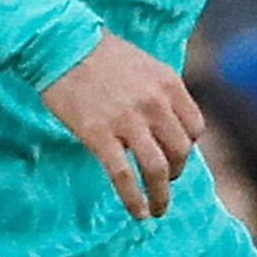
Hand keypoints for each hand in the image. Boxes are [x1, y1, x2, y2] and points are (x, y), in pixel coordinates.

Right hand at [43, 32, 202, 220]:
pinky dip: (134, 200)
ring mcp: (127, 121)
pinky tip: (138, 212)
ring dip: (161, 196)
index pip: (195, 128)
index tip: (176, 157)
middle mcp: (154, 104)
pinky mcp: (100, 135)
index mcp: (168, 84)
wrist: (61, 45)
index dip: (188, 148)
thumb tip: (167, 126)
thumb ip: (160, 94)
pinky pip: (124, 176)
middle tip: (165, 183)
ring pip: (158, 170)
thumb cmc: (99, 54)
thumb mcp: (144, 65)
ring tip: (158, 210)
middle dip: (176, 173)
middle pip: (180, 152)